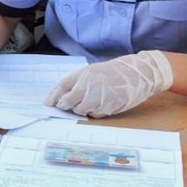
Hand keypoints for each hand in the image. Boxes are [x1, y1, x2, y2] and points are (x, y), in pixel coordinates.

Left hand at [45, 51, 173, 117]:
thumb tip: (57, 97)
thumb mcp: (92, 71)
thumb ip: (76, 82)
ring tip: (88, 102)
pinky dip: (93, 112)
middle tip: (67, 106)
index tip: (48, 104)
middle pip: (69, 102)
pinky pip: (95, 114)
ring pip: (81, 110)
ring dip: (80, 109)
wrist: (138, 74)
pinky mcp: (110, 107)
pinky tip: (100, 104)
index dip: (54, 96)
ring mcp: (101, 97)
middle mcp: (91, 85)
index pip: (63, 86)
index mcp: (85, 74)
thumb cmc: (112, 72)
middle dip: (66, 106)